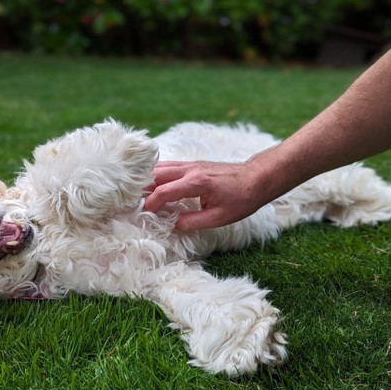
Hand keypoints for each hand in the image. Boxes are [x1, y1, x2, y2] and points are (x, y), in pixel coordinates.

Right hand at [144, 160, 268, 229]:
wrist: (257, 178)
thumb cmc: (242, 199)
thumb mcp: (220, 217)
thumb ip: (194, 221)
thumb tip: (174, 225)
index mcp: (197, 183)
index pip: (164, 191)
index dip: (151, 203)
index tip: (145, 213)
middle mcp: (191, 169)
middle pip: (157, 175)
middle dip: (143, 189)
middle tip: (134, 202)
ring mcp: (191, 164)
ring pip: (160, 167)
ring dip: (148, 180)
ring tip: (139, 194)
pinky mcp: (193, 164)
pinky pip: (169, 166)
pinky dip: (157, 174)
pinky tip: (153, 184)